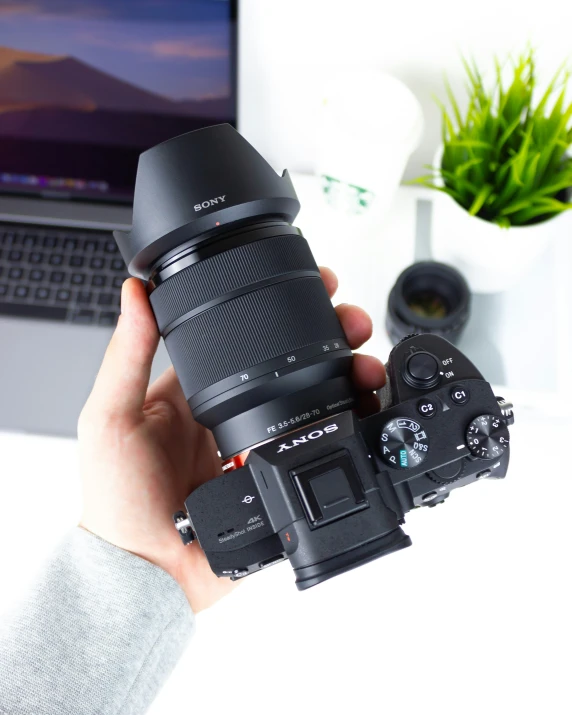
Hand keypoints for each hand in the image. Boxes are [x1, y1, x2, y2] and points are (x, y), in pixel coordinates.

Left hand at [78, 269, 385, 612]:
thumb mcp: (111, 418)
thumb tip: (133, 291)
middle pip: (288, 363)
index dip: (276, 307)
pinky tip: (364, 410)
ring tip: (366, 367)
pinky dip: (346, 428)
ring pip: (311, 402)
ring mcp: (256, 445)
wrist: (147, 575)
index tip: (309, 285)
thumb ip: (126, 355)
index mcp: (193, 391)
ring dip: (346, 378)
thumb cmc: (118, 501)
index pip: (240, 336)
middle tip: (352, 324)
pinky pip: (316, 448)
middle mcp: (229, 413)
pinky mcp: (276, 477)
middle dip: (327, 337)